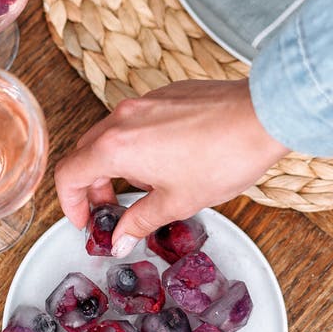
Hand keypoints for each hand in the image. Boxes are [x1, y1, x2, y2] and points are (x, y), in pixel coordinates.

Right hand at [54, 78, 288, 256]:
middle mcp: (123, 117)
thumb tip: (120, 239)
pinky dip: (138, 143)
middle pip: (86, 152)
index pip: (69, 174)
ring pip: (112, 134)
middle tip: (112, 209)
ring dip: (116, 163)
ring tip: (147, 187)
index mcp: (116, 147)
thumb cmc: (223, 159)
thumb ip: (139, 221)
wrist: (262, 117)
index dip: (71, 203)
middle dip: (93, 185)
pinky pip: (137, 119)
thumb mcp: (176, 202)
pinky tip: (168, 161)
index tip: (85, 220)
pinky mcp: (167, 92)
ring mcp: (144, 100)